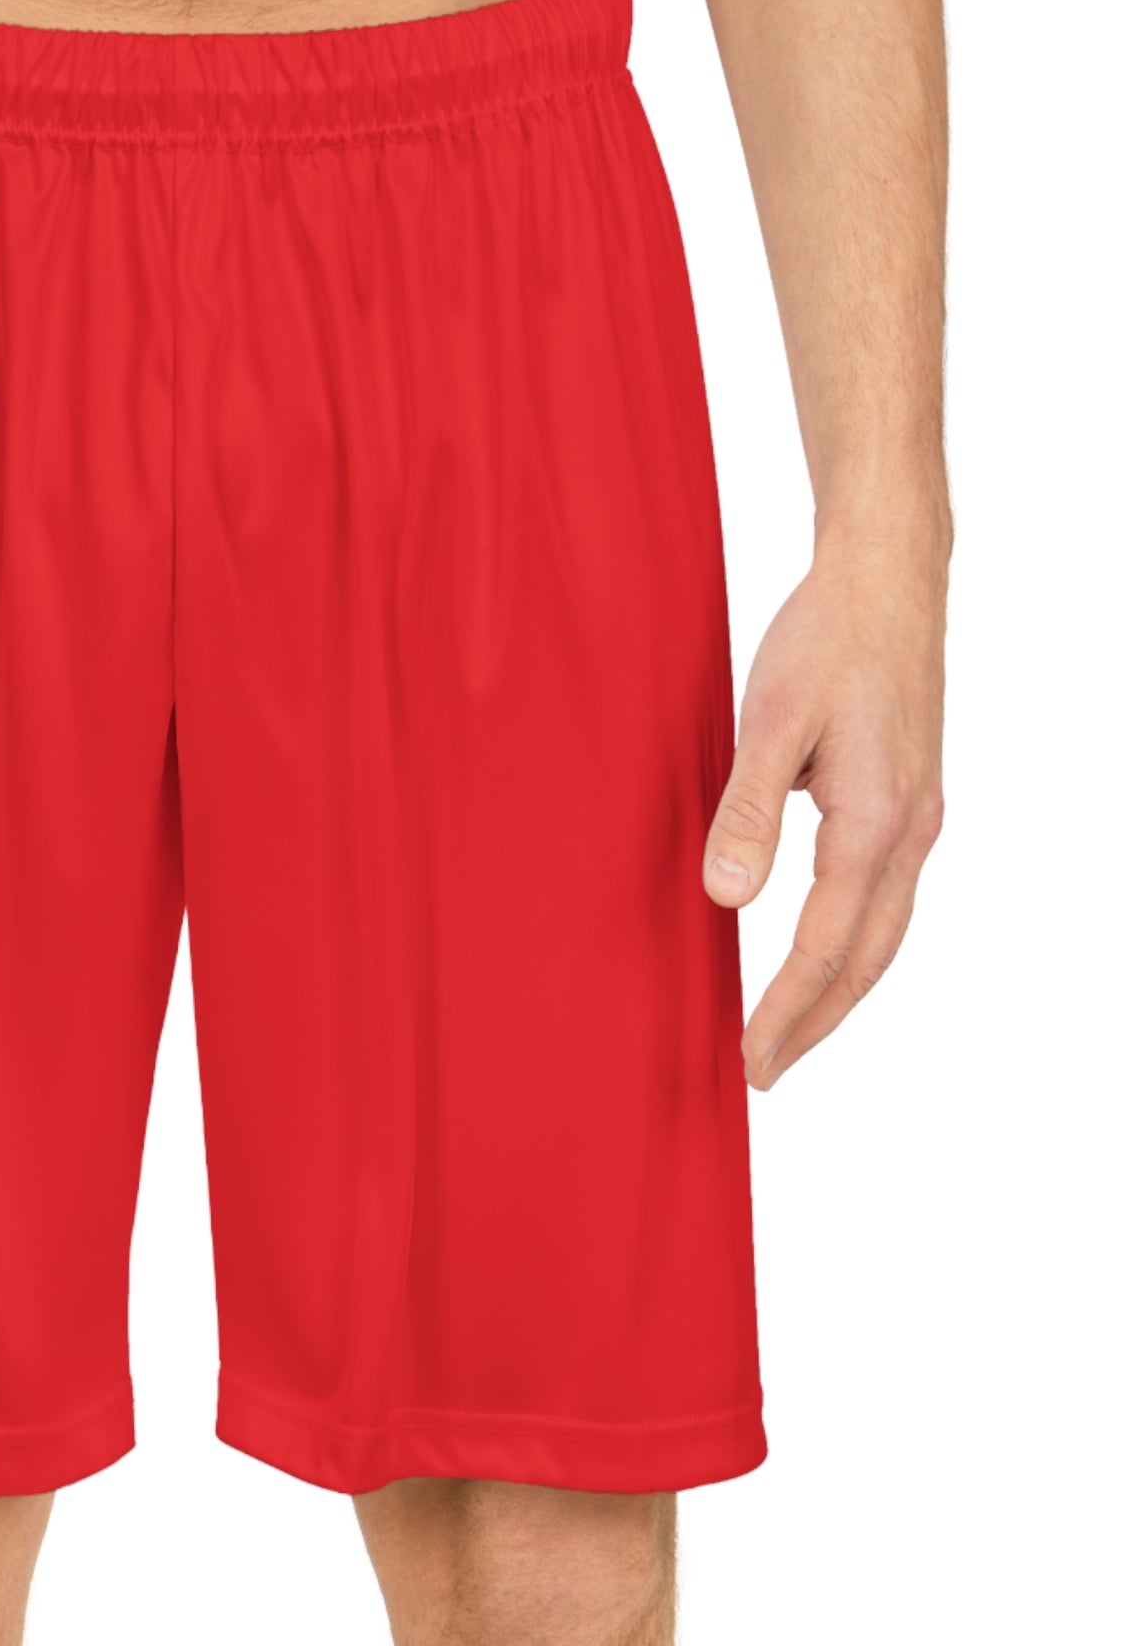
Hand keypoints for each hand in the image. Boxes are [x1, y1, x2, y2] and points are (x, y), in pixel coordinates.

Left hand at [703, 533, 946, 1089]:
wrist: (888, 575)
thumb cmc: (827, 636)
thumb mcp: (772, 719)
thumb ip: (749, 810)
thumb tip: (726, 897)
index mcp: (877, 821)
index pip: (825, 946)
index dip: (786, 1009)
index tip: (751, 1059)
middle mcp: (911, 829)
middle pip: (869, 959)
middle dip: (817, 1020)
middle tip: (767, 1070)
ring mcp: (919, 815)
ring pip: (885, 932)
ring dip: (840, 988)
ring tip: (792, 1029)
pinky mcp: (911, 797)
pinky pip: (886, 895)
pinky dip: (855, 941)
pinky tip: (823, 948)